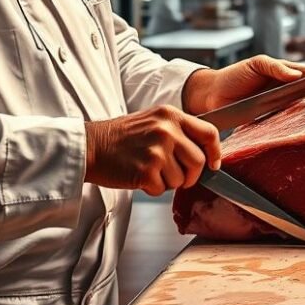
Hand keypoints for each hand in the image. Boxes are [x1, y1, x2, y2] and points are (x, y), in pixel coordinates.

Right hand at [84, 106, 221, 195]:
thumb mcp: (153, 121)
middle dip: (190, 175)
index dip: (215, 152)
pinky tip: (139, 177)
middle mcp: (167, 130)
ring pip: (182, 179)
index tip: (213, 164)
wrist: (89, 146)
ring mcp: (157, 150)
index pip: (209, 133)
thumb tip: (205, 153)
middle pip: (199, 161)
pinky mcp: (146, 171)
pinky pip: (163, 189)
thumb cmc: (121, 137)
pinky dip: (153, 189)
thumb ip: (179, 131)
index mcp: (171, 115)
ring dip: (168, 182)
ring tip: (150, 170)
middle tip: (174, 175)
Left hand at [181, 54, 304, 115]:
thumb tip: (298, 75)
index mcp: (283, 71)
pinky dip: (292, 120)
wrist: (214, 94)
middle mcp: (284, 87)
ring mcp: (278, 103)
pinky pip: (285, 119)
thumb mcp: (256, 64)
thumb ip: (276, 68)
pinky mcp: (270, 118)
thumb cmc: (235, 75)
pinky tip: (296, 121)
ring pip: (298, 105)